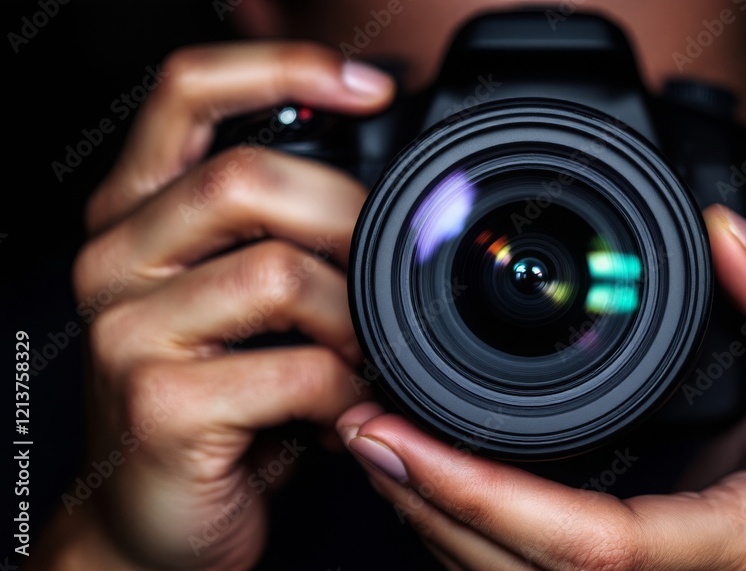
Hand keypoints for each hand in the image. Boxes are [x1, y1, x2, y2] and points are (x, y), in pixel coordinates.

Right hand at [32, 42, 393, 569]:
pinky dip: (345, 392)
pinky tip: (341, 411)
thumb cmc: (212, 405)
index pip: (187, 91)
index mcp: (136, 215)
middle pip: (247, 180)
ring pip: (280, 274)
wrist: (150, 519)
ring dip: (351, 321)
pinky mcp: (159, 405)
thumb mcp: (237, 306)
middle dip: (347, 223)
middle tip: (384, 277)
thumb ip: (279, 240)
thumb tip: (385, 204)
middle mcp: (115, 258)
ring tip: (362, 357)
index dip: (282, 70)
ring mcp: (127, 332)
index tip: (370, 90)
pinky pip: (297, 370)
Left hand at [338, 205, 745, 569]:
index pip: (590, 548)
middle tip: (357, 425)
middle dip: (423, 503)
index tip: (398, 439)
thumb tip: (726, 234)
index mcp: (738, 550)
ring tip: (371, 441)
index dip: (482, 499)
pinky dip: (460, 530)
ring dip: (427, 517)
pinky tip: (425, 479)